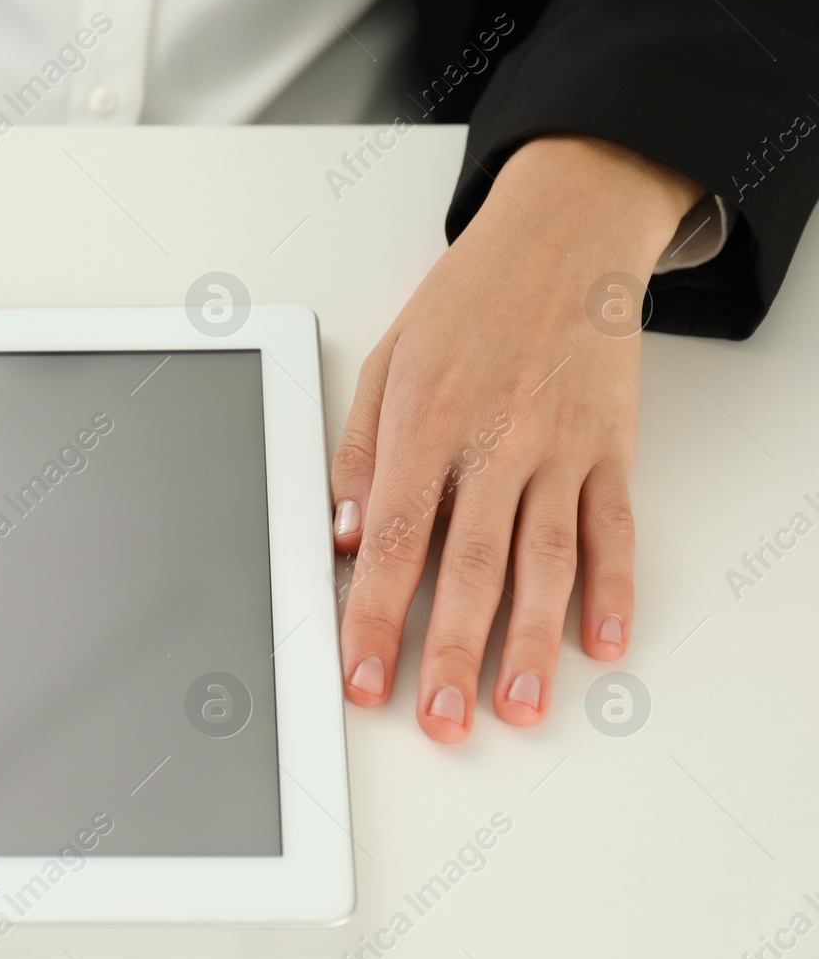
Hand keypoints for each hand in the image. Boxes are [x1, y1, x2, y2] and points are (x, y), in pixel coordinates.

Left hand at [332, 135, 703, 741]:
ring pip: (545, 561)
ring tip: (521, 708)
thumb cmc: (467, 302)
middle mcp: (496, 441)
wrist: (562, 238)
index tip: (362, 676)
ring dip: (534, 643)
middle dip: (451, 651)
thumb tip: (345, 539)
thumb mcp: (387, 363)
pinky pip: (613, 529)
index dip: (375, 617)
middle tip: (439, 720)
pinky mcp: (611, 449)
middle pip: (470, 565)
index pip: (396, 539)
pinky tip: (603, 643)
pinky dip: (614, 588)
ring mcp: (560, 448)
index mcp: (427, 421)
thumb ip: (360, 456)